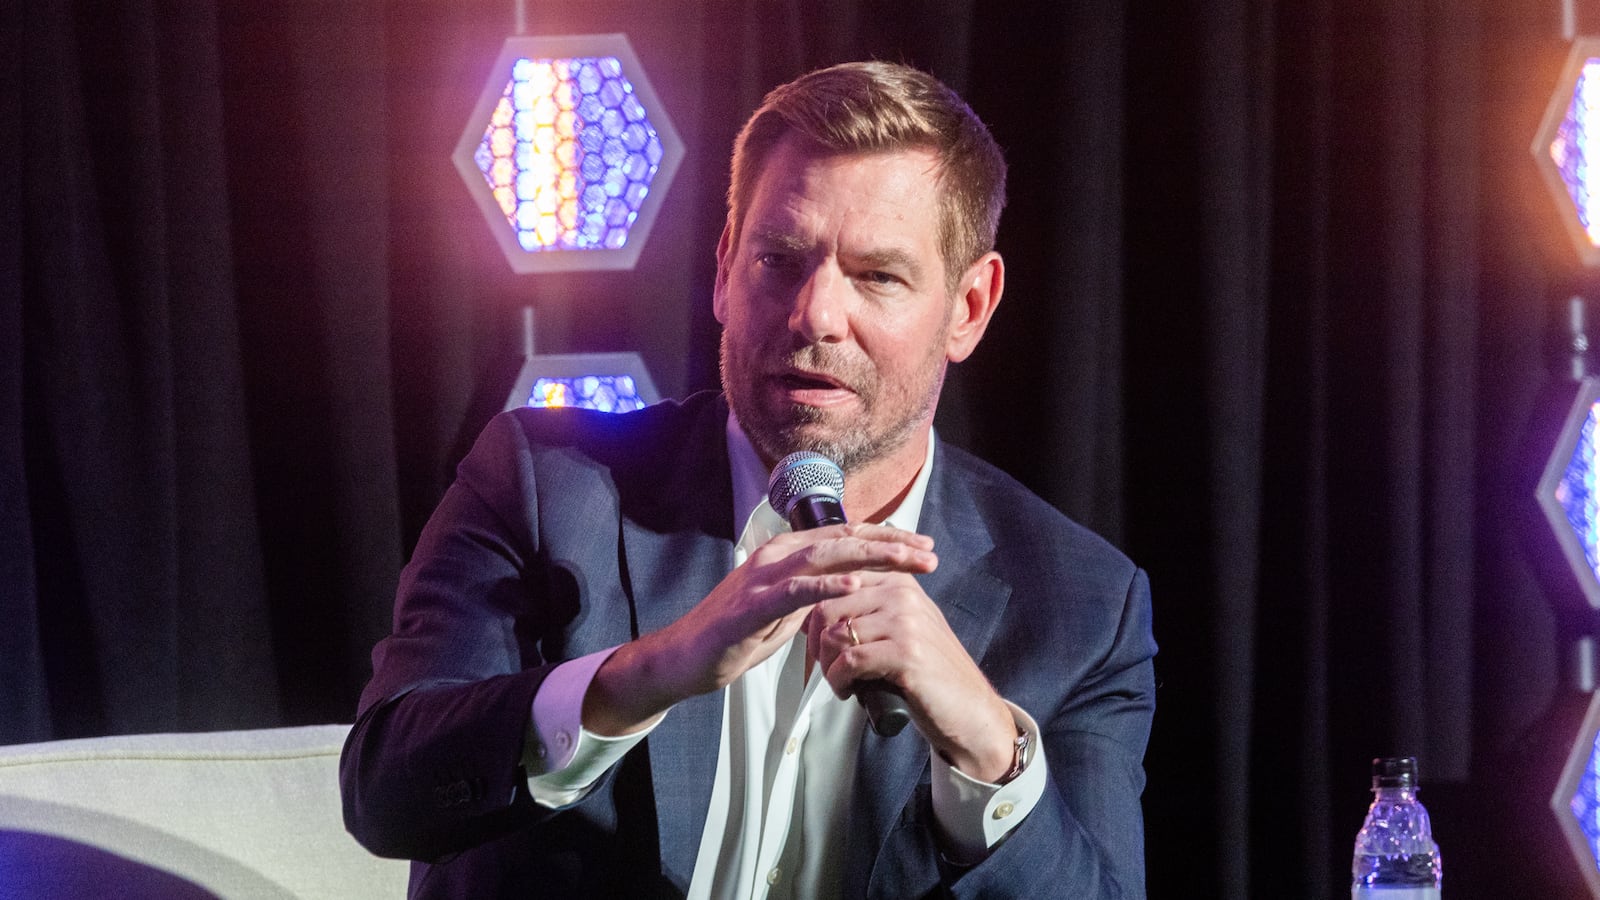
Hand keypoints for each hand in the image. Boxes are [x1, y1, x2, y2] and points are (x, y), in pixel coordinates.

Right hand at [582, 523, 936, 734]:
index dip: (886, 538)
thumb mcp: (784, 612)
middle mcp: (777, 554)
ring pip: (825, 555)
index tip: (923, 545)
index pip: (845, 536)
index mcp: (786, 553)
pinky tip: (856, 584)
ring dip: (871, 556)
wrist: (685, 657)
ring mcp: (763, 576)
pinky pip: (794, 591)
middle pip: (843, 538)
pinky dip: (827, 585)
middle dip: (891, 544)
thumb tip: (846, 590)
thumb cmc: (735, 635)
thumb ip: (813, 595)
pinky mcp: (751, 604)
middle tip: (929, 551)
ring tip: (906, 560)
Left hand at [805, 575, 1016, 782]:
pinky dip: (839, 680)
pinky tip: (848, 691)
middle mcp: (902, 594)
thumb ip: (870, 609)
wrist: (969, 710)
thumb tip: (816, 612)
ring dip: (827, 665)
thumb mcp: (903, 627)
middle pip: (827, 607)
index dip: (816, 616)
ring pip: (834, 634)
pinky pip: (849, 660)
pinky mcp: (906, 652)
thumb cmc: (930, 673)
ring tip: (840, 681)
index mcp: (899, 581)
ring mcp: (905, 621)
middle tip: (826, 666)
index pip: (836, 582)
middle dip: (815, 642)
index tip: (821, 642)